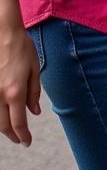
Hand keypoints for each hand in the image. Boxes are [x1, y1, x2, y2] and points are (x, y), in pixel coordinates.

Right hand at [0, 25, 40, 145]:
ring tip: (12, 129)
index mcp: (15, 91)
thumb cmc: (21, 48)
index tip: (27, 141)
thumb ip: (33, 92)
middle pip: (3, 126)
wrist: (3, 33)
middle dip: (13, 135)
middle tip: (21, 139)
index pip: (18, 122)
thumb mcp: (34, 68)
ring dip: (3, 127)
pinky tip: (3, 115)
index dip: (23, 135)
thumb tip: (34, 112)